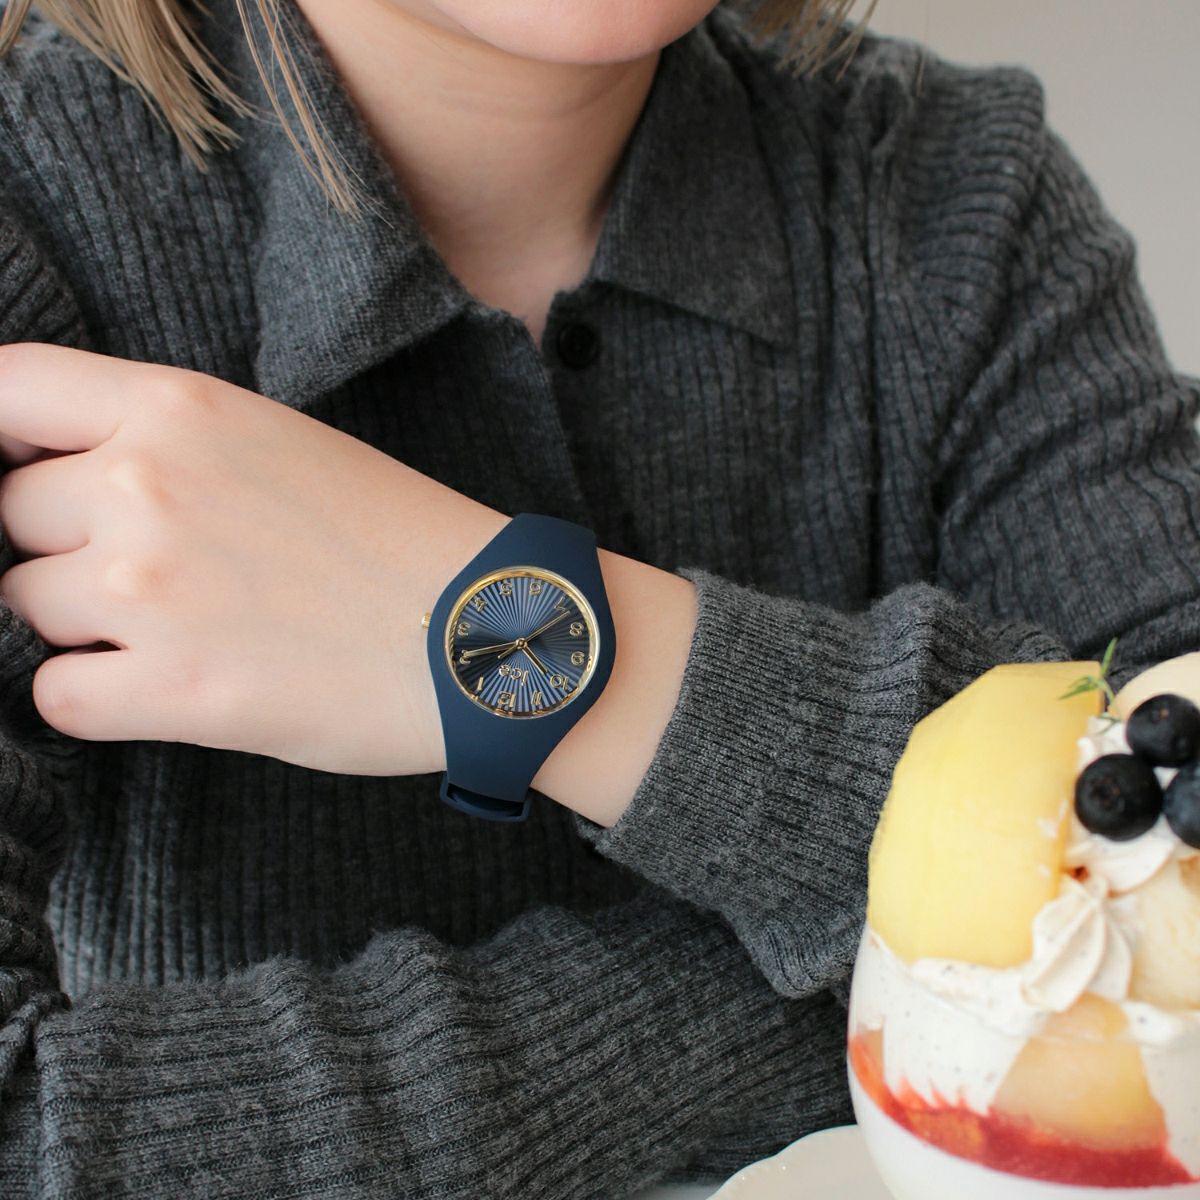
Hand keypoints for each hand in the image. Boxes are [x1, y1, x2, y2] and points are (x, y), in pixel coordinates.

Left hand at [0, 344, 509, 775]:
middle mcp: (148, 485)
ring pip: (25, 606)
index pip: (6, 388)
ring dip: (87, 625)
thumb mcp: (284, 445)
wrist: (491, 629)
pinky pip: (55, 696)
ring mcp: (152, 590)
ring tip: (184, 633)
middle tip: (154, 576)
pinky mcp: (172, 690)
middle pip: (11, 515)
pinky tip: (169, 687)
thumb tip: (71, 477)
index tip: (18, 470)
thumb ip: (171, 443)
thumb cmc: (401, 538)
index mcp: (183, 409)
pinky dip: (97, 696)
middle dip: (61, 546)